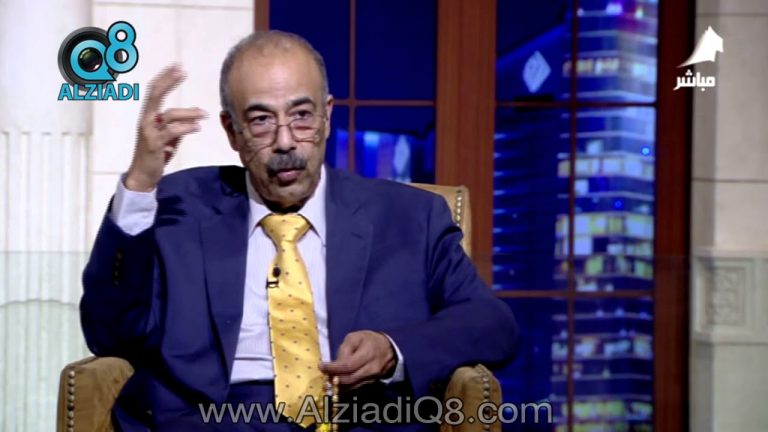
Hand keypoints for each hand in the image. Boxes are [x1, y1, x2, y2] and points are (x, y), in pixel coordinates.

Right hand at [125, 64, 206, 191]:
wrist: (144, 175)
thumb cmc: (157, 154)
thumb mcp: (169, 137)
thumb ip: (178, 125)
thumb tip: (195, 117)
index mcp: (149, 116)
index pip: (155, 92)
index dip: (165, 78)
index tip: (177, 67)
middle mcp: (146, 120)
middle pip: (155, 95)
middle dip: (168, 81)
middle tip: (182, 71)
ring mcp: (148, 132)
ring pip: (169, 115)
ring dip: (189, 113)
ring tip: (205, 114)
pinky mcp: (154, 144)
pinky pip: (172, 132)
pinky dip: (186, 128)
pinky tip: (198, 127)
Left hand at [319, 331, 395, 388]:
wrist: (388, 349)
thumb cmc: (369, 340)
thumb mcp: (355, 337)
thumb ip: (344, 350)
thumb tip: (335, 365)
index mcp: (368, 354)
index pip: (348, 366)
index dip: (333, 368)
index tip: (321, 366)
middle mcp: (371, 369)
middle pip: (349, 379)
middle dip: (334, 378)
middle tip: (324, 374)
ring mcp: (372, 378)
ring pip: (351, 386)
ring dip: (338, 384)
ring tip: (329, 377)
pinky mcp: (371, 383)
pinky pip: (355, 387)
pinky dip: (345, 385)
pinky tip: (338, 380)